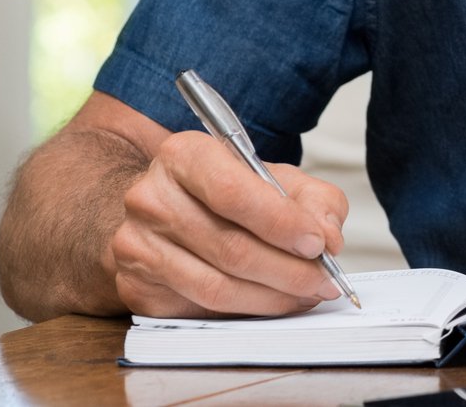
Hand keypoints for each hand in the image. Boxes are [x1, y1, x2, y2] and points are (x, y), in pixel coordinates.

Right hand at [106, 130, 349, 317]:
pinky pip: (200, 309)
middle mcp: (150, 199)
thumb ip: (314, 200)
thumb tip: (329, 238)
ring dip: (271, 297)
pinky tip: (273, 302)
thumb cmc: (226, 191)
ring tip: (307, 294)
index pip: (233, 193)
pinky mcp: (136, 288)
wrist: (165, 210)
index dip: (281, 223)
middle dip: (288, 271)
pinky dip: (245, 311)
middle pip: (229, 247)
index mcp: (184, 156)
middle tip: (324, 281)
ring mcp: (136, 246)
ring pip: (216, 286)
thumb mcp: (275, 178)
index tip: (318, 244)